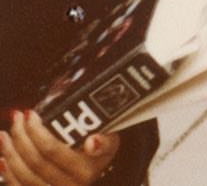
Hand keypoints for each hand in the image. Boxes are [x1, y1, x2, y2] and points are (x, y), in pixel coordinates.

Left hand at [0, 111, 118, 185]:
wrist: (94, 170)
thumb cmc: (100, 151)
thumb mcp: (110, 142)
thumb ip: (104, 141)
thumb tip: (92, 142)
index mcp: (86, 170)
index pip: (53, 151)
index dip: (38, 133)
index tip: (31, 115)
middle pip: (36, 162)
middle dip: (22, 137)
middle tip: (18, 117)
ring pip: (25, 176)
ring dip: (11, 153)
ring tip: (6, 133)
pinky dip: (9, 173)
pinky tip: (3, 158)